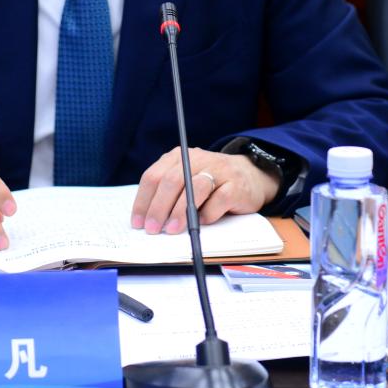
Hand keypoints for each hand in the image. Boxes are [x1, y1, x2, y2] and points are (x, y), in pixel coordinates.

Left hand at [130, 146, 280, 233]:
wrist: (249, 176)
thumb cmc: (211, 183)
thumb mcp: (186, 180)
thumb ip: (169, 193)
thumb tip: (149, 219)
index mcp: (178, 157)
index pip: (153, 176)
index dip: (143, 201)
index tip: (138, 223)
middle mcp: (197, 159)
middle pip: (172, 181)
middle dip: (158, 208)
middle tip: (153, 229)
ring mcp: (218, 171)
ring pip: (195, 188)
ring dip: (180, 212)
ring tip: (172, 230)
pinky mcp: (236, 185)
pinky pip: (219, 200)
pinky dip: (209, 214)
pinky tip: (203, 222)